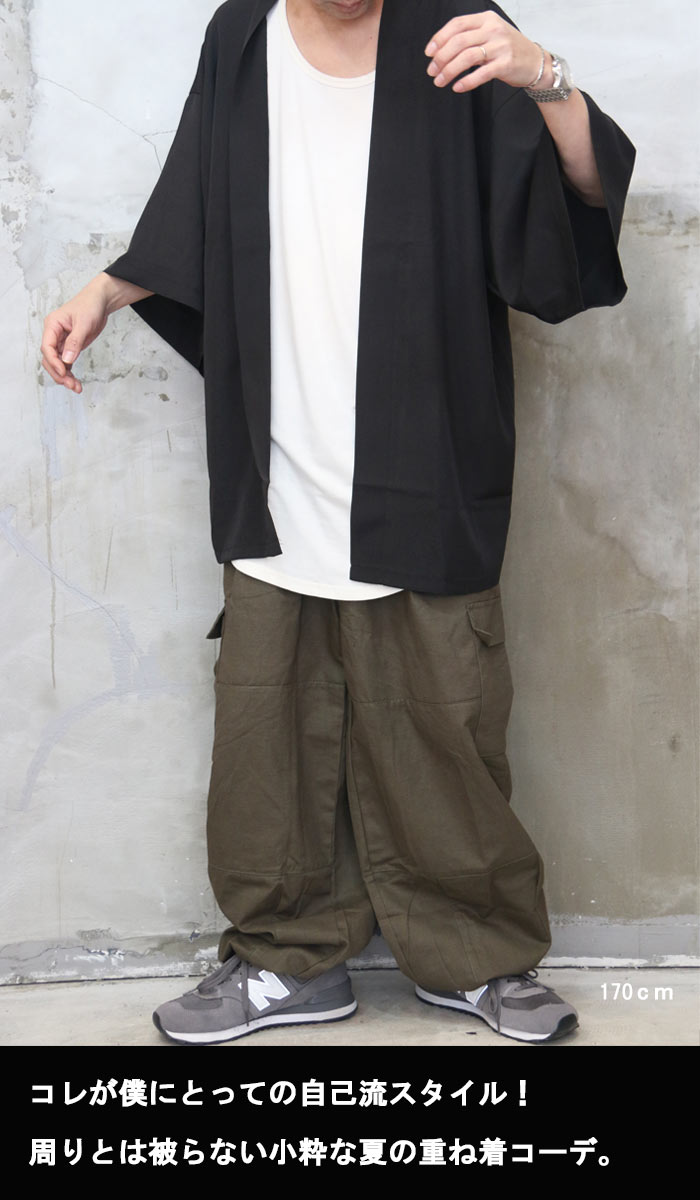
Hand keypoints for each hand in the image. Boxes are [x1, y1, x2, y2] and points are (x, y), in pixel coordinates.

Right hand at [41, 284, 109, 393]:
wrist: (100, 301)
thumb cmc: (90, 306)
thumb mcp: (84, 323)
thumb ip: (75, 342)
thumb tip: (67, 360)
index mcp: (52, 325)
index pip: (47, 347)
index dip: (54, 362)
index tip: (63, 372)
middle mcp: (54, 334)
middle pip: (49, 359)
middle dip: (58, 373)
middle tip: (71, 384)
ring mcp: (61, 342)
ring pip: (57, 363)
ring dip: (64, 376)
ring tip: (76, 387)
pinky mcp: (70, 347)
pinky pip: (66, 363)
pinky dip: (70, 373)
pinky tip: (76, 382)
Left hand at [425, 11, 548, 92]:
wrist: (535, 61)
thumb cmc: (509, 49)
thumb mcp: (491, 34)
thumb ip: (470, 36)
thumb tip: (441, 49)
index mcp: (486, 19)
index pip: (457, 24)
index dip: (440, 38)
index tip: (429, 52)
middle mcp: (493, 30)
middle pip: (459, 41)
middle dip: (441, 58)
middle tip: (432, 71)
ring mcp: (500, 46)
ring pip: (467, 57)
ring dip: (449, 71)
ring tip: (440, 81)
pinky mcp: (505, 64)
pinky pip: (481, 73)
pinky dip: (466, 81)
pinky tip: (457, 87)